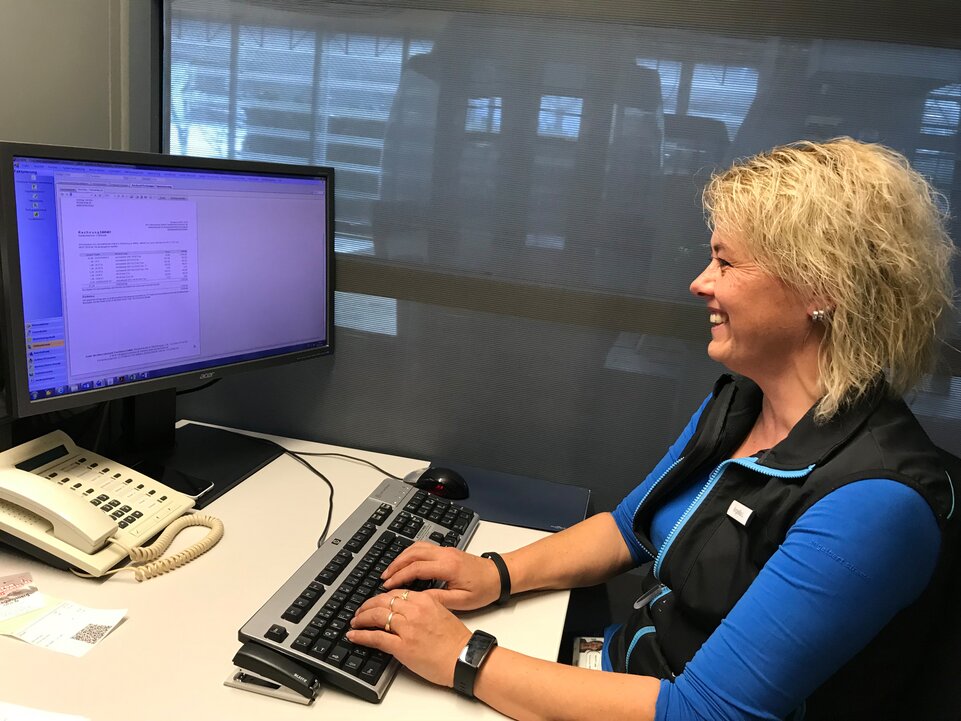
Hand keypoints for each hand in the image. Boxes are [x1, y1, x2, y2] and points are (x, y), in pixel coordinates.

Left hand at [347, 590, 471, 686]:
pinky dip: (361, 635)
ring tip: (355, 621)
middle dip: (367, 605)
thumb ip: (425, 607)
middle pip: (383, 601)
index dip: (382, 596)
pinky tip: (354, 635)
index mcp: (425, 600)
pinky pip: (376, 638)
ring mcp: (407, 628)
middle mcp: (414, 611)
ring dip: (361, 618)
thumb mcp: (442, 613)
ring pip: (376, 616)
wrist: (464, 659)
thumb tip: (408, 609)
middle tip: (360, 611)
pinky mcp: (402, 647)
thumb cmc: (457, 641)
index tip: (376, 601)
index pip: (396, 593)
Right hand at [381, 542, 500, 610]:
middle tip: (383, 577)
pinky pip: (423, 547)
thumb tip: (417, 599)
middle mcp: (445, 554)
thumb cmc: (484, 589)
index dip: (399, 577)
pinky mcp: (447, 551)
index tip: (388, 585)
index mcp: (448, 566)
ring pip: (417, 547)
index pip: (416, 568)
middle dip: (395, 565)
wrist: (499, 575)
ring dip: (401, 557)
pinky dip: (410, 553)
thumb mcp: (462, 601)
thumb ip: (438, 599)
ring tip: (391, 570)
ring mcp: (446, 550)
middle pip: (413, 554)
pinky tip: (405, 562)